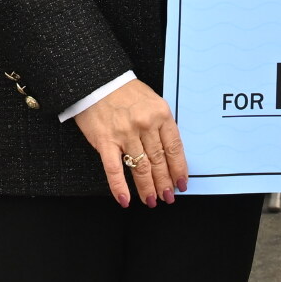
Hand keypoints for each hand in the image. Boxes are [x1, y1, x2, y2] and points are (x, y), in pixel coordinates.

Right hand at [72, 79, 187, 206]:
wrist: (98, 81)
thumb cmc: (126, 92)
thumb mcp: (153, 102)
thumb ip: (161, 124)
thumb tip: (169, 152)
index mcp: (161, 114)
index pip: (174, 148)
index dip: (179, 168)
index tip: (182, 183)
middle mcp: (145, 125)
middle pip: (158, 160)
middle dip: (164, 182)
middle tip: (168, 197)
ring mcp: (125, 134)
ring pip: (140, 167)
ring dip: (147, 187)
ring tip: (151, 200)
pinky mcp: (105, 141)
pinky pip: (113, 168)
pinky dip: (119, 186)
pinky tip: (125, 199)